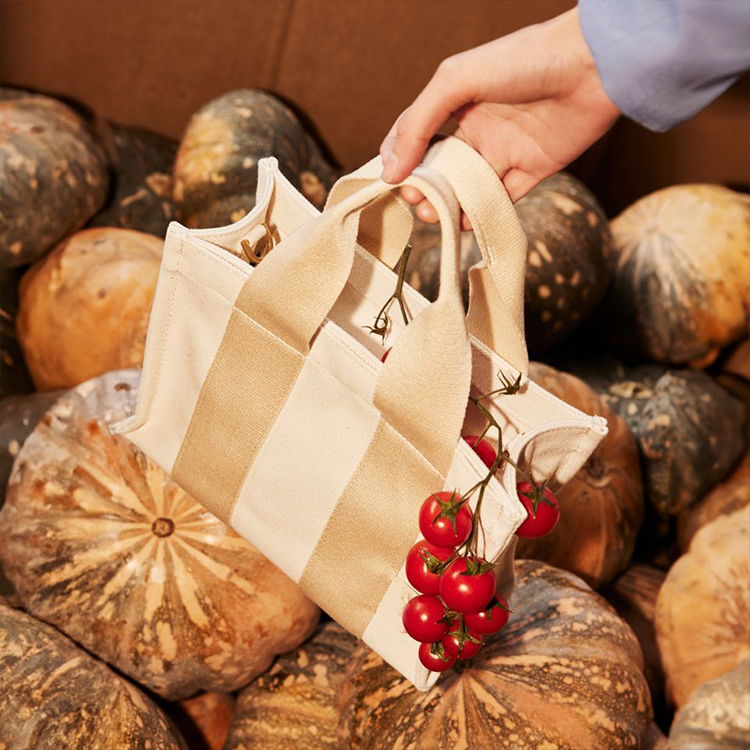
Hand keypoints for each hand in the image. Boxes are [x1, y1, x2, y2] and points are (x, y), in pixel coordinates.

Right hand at [379, 8, 619, 224]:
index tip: (390, 181)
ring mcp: (506, 151)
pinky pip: (502, 199)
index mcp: (459, 104)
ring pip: (468, 188)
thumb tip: (390, 170)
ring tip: (435, 215)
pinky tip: (462, 222)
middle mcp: (480, 129)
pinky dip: (481, 213)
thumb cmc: (523, 60)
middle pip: (441, 168)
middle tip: (416, 201)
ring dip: (448, 205)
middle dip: (424, 188)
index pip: (419, 136)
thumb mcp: (457, 81)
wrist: (592, 66)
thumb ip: (418, 123)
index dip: (401, 159)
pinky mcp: (533, 171)